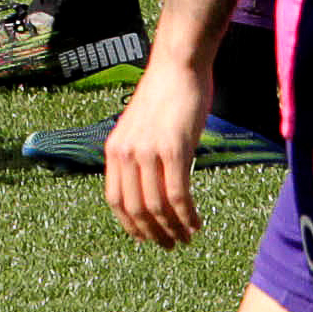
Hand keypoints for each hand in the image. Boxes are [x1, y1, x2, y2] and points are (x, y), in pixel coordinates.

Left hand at [102, 56, 216, 250]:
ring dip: (173, 229)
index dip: (130, 226)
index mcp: (114, 149)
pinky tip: (198, 224)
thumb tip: (148, 190)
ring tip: (187, 238)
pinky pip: (179, 195)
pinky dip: (188, 216)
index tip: (146, 239)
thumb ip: (139, 157)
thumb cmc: (164, 95)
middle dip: (154, 234)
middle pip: (136, 209)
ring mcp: (148, 151)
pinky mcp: (174, 149)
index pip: (115, 200)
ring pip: (158, 207)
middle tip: (171, 246)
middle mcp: (126, 153)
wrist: (178, 65)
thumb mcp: (140, 129)